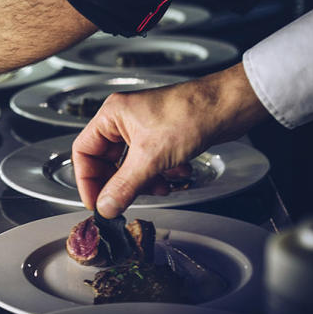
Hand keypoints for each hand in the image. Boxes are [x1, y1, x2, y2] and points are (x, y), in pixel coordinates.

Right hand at [72, 63, 268, 217]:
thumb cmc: (191, 113)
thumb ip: (124, 186)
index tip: (96, 203)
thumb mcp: (151, 157)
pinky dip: (161, 174)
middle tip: (126, 202)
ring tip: (160, 186)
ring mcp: (144, 128)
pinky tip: (177, 174)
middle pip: (107, 162)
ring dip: (144, 181)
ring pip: (131, 166)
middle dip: (121, 183)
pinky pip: (151, 164)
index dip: (87, 180)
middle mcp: (125, 120)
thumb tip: (105, 207)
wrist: (228, 106)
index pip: (83, 151)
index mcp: (112, 115)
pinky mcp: (163, 137)